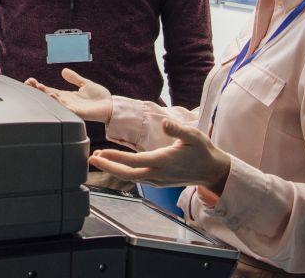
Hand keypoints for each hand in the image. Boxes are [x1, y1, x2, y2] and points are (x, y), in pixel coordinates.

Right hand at [24, 69, 112, 122]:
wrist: (111, 106)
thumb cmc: (99, 97)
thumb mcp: (85, 84)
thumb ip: (74, 78)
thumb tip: (63, 70)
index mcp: (67, 96)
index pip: (50, 90)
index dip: (40, 87)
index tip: (30, 81)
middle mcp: (67, 102)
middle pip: (49, 96)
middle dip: (38, 91)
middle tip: (28, 83)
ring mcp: (72, 108)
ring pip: (56, 102)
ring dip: (46, 95)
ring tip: (38, 87)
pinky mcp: (79, 112)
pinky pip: (67, 108)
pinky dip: (60, 103)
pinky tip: (53, 96)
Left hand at [88, 119, 230, 191]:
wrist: (212, 170)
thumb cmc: (203, 151)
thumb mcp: (193, 135)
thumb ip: (177, 130)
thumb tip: (164, 123)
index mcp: (163, 161)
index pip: (135, 161)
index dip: (117, 158)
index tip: (102, 153)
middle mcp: (158, 173)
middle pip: (127, 174)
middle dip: (109, 167)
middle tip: (92, 159)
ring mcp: (158, 179)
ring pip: (131, 177)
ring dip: (114, 169)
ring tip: (100, 159)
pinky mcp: (159, 181)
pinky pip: (138, 178)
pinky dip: (124, 171)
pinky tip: (117, 164)